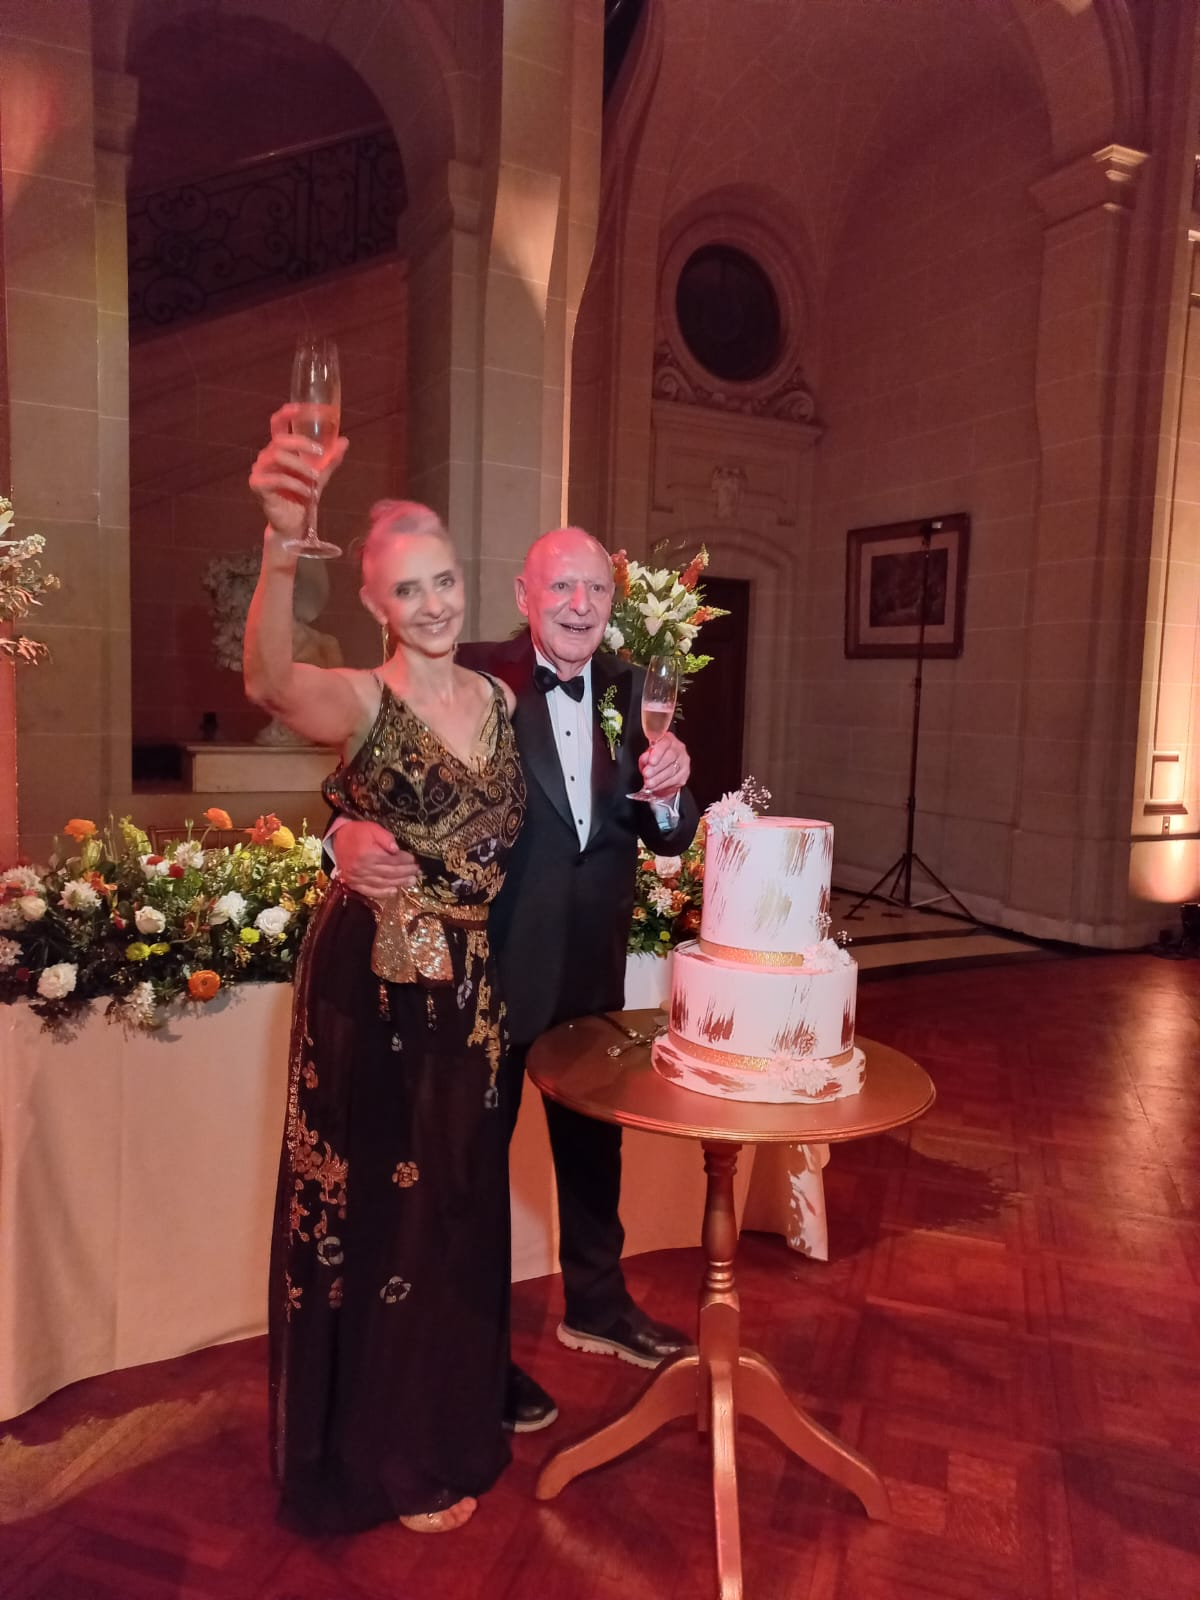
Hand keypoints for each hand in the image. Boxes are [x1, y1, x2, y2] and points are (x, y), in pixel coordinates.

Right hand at [248, 405, 348, 541]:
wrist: (295, 523)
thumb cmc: (303, 496)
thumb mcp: (320, 475)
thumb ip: (330, 459)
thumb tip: (344, 441)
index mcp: (279, 450)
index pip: (277, 425)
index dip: (286, 414)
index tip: (300, 408)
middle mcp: (267, 456)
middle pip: (280, 440)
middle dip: (302, 443)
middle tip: (321, 452)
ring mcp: (260, 470)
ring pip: (278, 457)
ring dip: (301, 467)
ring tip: (315, 480)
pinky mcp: (258, 485)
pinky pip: (277, 479)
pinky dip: (296, 485)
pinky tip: (307, 493)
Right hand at [335, 820, 419, 896]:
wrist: (338, 837)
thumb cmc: (358, 832)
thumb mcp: (373, 829)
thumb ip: (386, 838)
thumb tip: (397, 850)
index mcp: (368, 854)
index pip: (392, 860)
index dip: (405, 861)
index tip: (414, 860)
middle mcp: (362, 868)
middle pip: (389, 873)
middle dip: (405, 873)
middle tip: (417, 872)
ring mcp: (357, 877)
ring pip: (382, 883)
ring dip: (398, 883)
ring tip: (411, 882)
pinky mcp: (353, 883)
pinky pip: (369, 891)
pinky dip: (382, 893)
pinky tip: (394, 891)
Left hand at [638, 730, 689, 800]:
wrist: (663, 772)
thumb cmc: (654, 760)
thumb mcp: (647, 756)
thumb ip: (645, 756)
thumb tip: (645, 759)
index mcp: (668, 739)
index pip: (665, 742)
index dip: (658, 752)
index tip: (650, 761)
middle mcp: (679, 748)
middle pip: (670, 757)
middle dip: (656, 767)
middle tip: (646, 774)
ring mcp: (683, 761)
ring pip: (672, 770)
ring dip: (658, 778)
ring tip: (648, 783)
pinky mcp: (684, 774)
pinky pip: (674, 780)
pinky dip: (662, 785)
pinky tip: (654, 787)